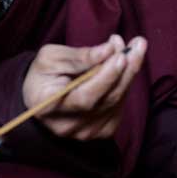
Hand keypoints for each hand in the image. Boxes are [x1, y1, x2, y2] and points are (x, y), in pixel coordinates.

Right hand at [21, 35, 146, 139]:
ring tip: (131, 50)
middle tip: (137, 45)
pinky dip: (124, 85)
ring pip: (116, 102)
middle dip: (125, 70)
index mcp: (48, 106)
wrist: (39, 97)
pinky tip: (122, 69)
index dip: (106, 77)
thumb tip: (109, 50)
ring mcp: (85, 132)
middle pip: (106, 100)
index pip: (85, 98)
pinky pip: (119, 107)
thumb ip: (79, 56)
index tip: (121, 54)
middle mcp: (68, 125)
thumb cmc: (43, 74)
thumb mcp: (51, 57)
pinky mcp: (99, 132)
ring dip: (128, 74)